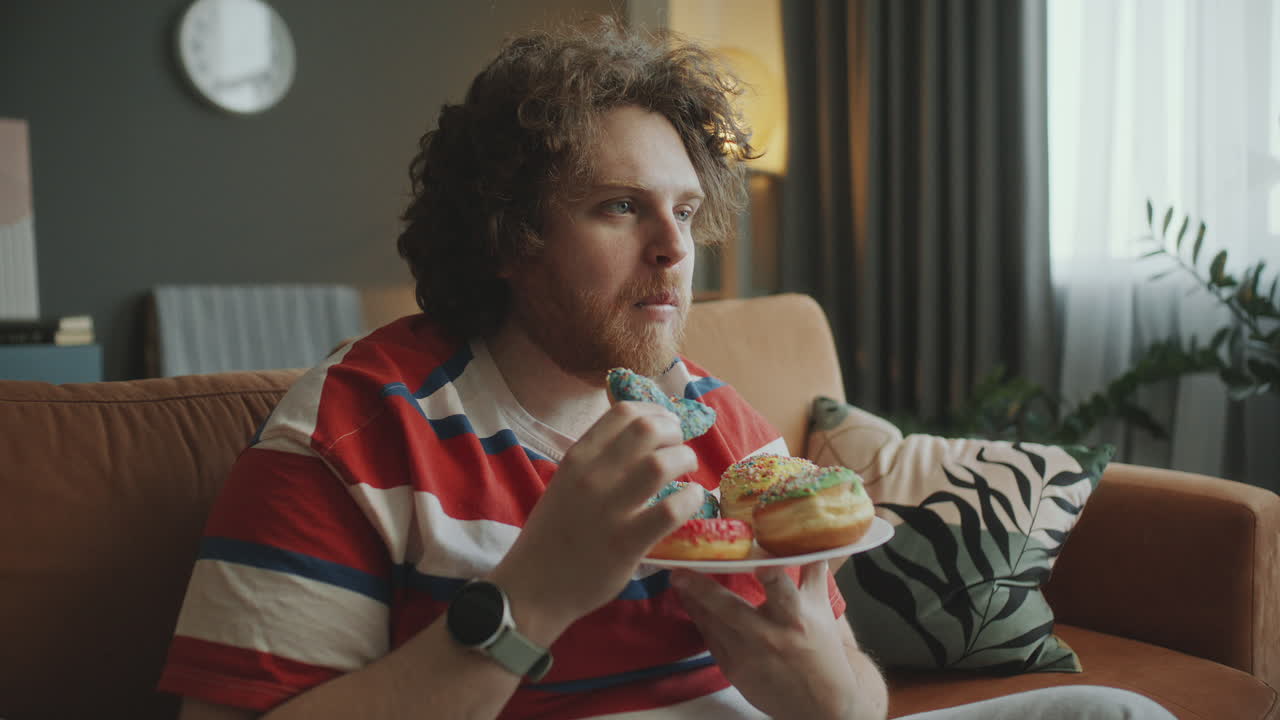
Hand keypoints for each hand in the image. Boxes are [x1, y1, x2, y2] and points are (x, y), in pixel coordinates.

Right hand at [492, 401, 704, 637]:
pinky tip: (692, 501)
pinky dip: (690, 499)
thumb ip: (597, 460)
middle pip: (648, 430)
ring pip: (662, 464)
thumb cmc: (553, 534)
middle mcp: (592, 476)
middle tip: (679, 448)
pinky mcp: (626, 543)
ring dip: (685, 461)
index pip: (624, 412)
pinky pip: (670, 510)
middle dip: (675, 432)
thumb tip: (641, 436)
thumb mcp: (566, 482)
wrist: (533, 587)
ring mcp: (609, 509)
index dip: (656, 411)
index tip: (666, 423)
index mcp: (577, 457)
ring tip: (687, 473)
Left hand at [671, 562, 858, 719]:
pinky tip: (689, 602)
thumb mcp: (821, 609)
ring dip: (693, 601)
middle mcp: (769, 636)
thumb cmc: (822, 651)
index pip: (783, 593)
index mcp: (795, 618)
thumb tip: (813, 540)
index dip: (772, 577)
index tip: (759, 562)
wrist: (820, 704)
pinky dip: (699, 619)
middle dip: (703, 590)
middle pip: (731, 610)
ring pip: (713, 623)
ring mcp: (747, 655)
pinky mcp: (732, 669)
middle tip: (679, 572)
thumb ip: (812, 572)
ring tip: (677, 580)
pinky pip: (710, 639)